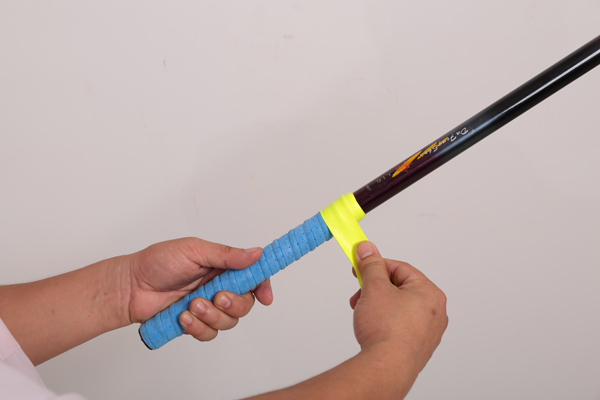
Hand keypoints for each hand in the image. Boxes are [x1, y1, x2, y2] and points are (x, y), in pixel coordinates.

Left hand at [126, 238, 272, 340]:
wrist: (130, 286)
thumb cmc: (157, 262)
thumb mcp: (194, 250)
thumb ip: (226, 255)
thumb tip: (255, 253)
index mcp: (222, 266)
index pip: (252, 276)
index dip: (263, 286)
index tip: (265, 296)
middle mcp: (218, 286)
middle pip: (245, 303)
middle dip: (234, 303)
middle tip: (217, 296)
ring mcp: (207, 306)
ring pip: (229, 321)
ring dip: (212, 315)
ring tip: (191, 305)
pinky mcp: (195, 323)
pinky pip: (209, 333)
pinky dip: (198, 327)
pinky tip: (183, 317)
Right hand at [350, 241, 446, 372]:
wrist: (386, 367)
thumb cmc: (387, 330)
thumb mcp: (374, 288)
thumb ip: (371, 265)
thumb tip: (368, 249)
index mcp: (430, 293)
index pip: (401, 268)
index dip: (377, 265)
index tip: (361, 264)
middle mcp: (435, 312)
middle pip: (400, 288)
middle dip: (375, 288)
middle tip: (360, 292)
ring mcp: (428, 331)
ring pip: (399, 307)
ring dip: (378, 305)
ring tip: (363, 312)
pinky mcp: (418, 346)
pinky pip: (400, 325)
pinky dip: (385, 321)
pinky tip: (372, 327)